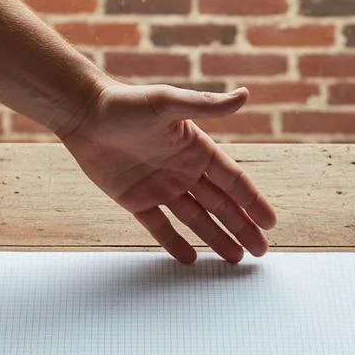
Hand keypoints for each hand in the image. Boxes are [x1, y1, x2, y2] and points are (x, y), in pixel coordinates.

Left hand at [59, 81, 276, 263]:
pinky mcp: (137, 201)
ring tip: (235, 258)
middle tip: (261, 251)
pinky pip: (160, 227)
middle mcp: (183, 171)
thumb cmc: (126, 104)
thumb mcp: (168, 104)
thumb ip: (206, 106)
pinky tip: (191, 258)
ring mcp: (161, 187)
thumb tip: (245, 96)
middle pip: (221, 205)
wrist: (84, 115)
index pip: (233, 181)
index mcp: (197, 150)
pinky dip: (174, 243)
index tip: (270, 222)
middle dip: (242, 227)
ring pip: (196, 219)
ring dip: (216, 238)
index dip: (253, 202)